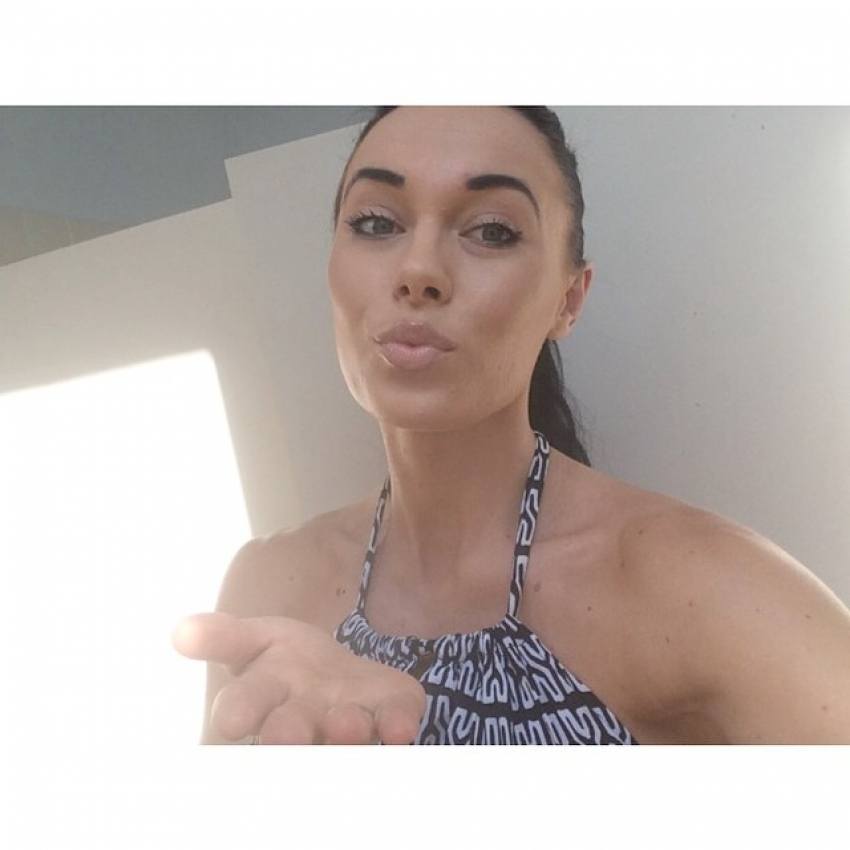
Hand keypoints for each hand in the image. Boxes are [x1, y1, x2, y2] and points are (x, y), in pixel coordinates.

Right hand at [172, 611, 426, 743]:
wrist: (335, 675)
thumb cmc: (283, 663)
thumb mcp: (251, 640)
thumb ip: (220, 636)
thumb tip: (179, 633)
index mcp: (262, 700)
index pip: (243, 707)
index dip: (239, 712)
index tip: (231, 720)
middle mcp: (302, 723)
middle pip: (292, 732)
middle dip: (290, 734)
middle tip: (290, 734)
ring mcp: (347, 720)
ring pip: (343, 734)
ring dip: (345, 731)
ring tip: (348, 724)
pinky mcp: (389, 712)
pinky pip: (395, 719)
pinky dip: (397, 724)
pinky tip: (399, 728)